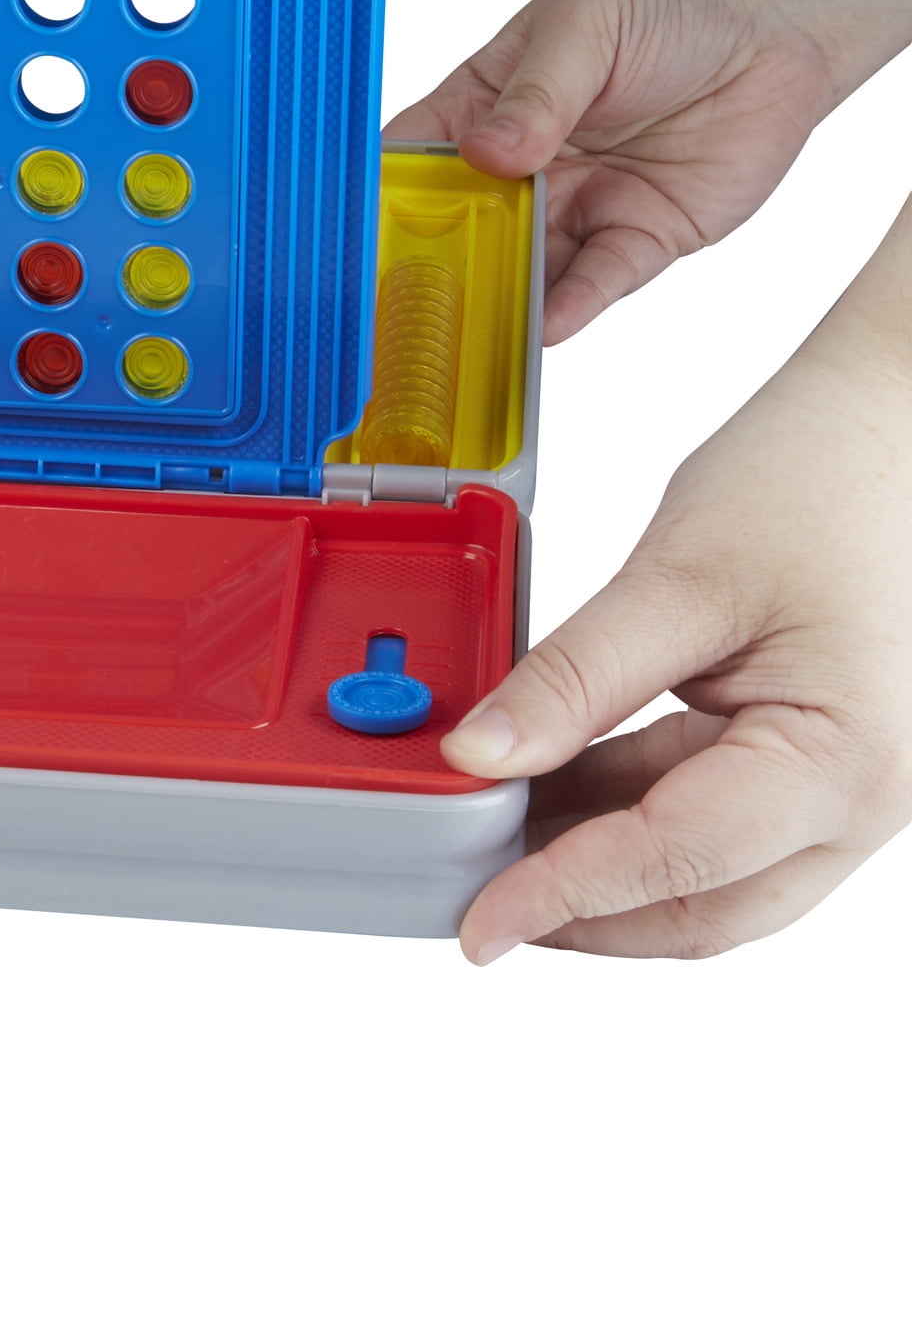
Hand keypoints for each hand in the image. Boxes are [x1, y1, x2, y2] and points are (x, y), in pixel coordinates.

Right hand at [389, 0, 899, 343]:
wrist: (781, 11)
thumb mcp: (586, 27)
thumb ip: (538, 95)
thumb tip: (492, 153)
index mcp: (484, 107)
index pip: (416, 160)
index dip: (382, 199)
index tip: (352, 237)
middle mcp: (521, 167)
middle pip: (462, 230)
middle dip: (435, 270)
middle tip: (402, 311)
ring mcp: (578, 206)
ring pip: (526, 267)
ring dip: (500, 301)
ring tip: (469, 334)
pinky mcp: (639, 236)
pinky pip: (599, 279)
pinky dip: (572, 304)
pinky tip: (547, 325)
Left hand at [441, 201, 911, 957]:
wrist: (899, 414)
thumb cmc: (823, 478)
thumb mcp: (680, 578)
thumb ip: (574, 678)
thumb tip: (477, 757)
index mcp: (843, 766)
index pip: (676, 863)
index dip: (560, 895)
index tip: (476, 924)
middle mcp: (860, 802)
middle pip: (699, 904)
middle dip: (580, 910)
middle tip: (469, 894)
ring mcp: (840, 786)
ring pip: (703, 870)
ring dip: (598, 864)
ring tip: (491, 836)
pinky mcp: (809, 755)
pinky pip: (708, 813)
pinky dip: (625, 812)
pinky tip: (548, 786)